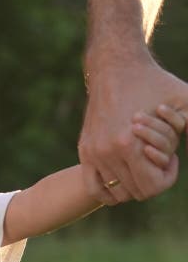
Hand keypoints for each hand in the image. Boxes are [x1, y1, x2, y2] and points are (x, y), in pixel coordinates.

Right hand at [79, 59, 187, 203]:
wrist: (115, 69)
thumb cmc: (155, 84)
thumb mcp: (185, 100)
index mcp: (130, 145)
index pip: (150, 188)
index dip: (168, 178)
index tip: (172, 159)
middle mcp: (108, 153)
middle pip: (135, 192)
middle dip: (152, 180)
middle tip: (157, 159)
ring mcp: (93, 153)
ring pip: (116, 192)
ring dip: (133, 183)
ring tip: (141, 163)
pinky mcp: (85, 150)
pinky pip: (94, 186)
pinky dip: (109, 190)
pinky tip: (123, 177)